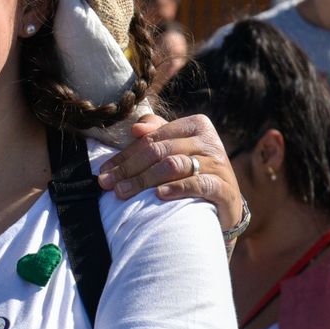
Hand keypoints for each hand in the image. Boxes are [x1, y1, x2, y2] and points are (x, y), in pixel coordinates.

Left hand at [97, 114, 242, 230]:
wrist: (225, 204)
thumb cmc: (193, 172)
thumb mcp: (175, 149)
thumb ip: (155, 133)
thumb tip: (135, 128)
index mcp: (196, 125)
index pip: (153, 138)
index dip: (125, 155)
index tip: (103, 171)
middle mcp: (209, 141)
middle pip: (160, 151)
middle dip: (129, 168)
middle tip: (107, 184)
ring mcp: (219, 164)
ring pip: (174, 165)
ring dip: (144, 180)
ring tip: (122, 192)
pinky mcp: (225, 188)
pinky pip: (198, 184)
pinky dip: (176, 188)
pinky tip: (157, 195)